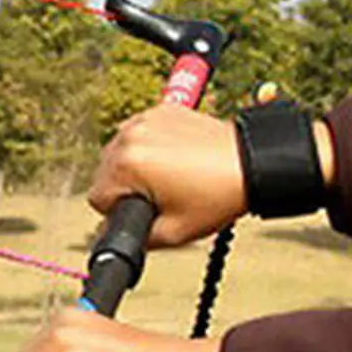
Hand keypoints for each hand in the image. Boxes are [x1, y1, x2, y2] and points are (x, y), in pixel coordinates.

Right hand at [89, 104, 246, 247]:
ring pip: (118, 152)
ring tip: (169, 176)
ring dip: (134, 166)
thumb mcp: (173, 232)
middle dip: (126, 187)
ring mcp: (144, 119)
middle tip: (162, 195)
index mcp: (127, 164)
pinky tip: (173, 158)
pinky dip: (147, 146)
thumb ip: (135, 240)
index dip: (120, 212)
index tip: (146, 209)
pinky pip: (137, 134)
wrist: (254, 163)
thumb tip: (110, 237)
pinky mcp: (160, 111)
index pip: (98, 198)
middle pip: (104, 173)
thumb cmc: (218, 195)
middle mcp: (129, 136)